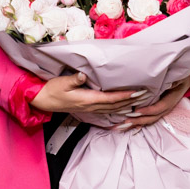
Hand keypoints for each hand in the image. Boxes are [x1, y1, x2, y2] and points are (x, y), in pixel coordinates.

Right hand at [30, 72, 146, 117]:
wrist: (43, 101)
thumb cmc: (52, 90)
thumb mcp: (61, 82)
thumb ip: (73, 79)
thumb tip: (82, 75)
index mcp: (87, 99)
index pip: (111, 99)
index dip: (125, 96)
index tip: (138, 92)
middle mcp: (91, 106)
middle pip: (115, 106)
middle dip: (131, 102)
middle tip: (146, 96)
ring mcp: (90, 109)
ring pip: (113, 110)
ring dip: (127, 107)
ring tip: (140, 103)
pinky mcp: (88, 109)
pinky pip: (107, 112)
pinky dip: (118, 111)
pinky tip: (124, 111)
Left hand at [111, 77, 189, 131]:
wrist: (185, 76)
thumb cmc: (178, 73)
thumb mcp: (175, 75)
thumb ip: (167, 80)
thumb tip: (155, 82)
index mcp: (172, 97)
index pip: (160, 107)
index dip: (149, 110)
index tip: (136, 111)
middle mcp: (168, 105)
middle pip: (155, 116)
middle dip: (141, 120)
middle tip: (127, 121)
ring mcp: (165, 108)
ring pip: (152, 118)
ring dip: (139, 122)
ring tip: (126, 123)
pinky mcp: (160, 107)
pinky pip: (150, 116)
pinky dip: (141, 120)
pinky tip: (131, 123)